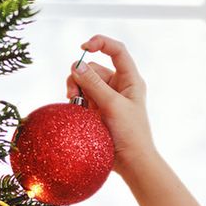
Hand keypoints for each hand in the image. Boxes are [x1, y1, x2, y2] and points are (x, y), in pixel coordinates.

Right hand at [66, 34, 156, 179]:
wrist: (131, 162)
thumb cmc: (130, 134)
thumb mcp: (112, 105)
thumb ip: (94, 84)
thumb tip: (76, 65)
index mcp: (130, 80)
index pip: (117, 51)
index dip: (100, 43)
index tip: (83, 47)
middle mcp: (119, 86)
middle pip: (92, 68)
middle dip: (80, 76)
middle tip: (73, 93)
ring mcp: (107, 98)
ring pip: (83, 82)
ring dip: (76, 89)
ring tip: (74, 103)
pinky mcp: (97, 110)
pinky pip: (81, 97)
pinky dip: (76, 100)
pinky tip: (75, 110)